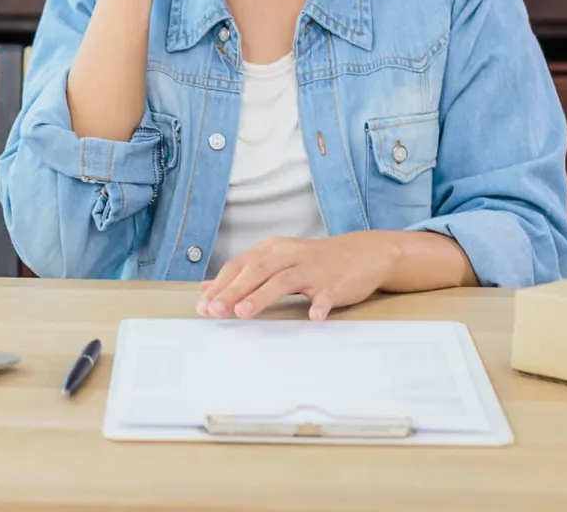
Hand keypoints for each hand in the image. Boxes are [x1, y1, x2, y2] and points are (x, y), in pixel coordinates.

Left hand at [197, 234, 404, 321]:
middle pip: (256, 270)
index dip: (220, 285)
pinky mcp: (335, 283)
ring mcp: (313, 268)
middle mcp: (289, 255)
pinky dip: (320, 305)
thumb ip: (244, 273)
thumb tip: (207, 287)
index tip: (203, 306)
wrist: (363, 253)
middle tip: (215, 310)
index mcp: (272, 249)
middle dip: (233, 291)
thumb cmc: (313, 261)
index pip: (239, 266)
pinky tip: (313, 316)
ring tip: (243, 312)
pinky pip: (327, 294)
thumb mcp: (276, 260)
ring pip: (284, 280)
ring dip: (262, 296)